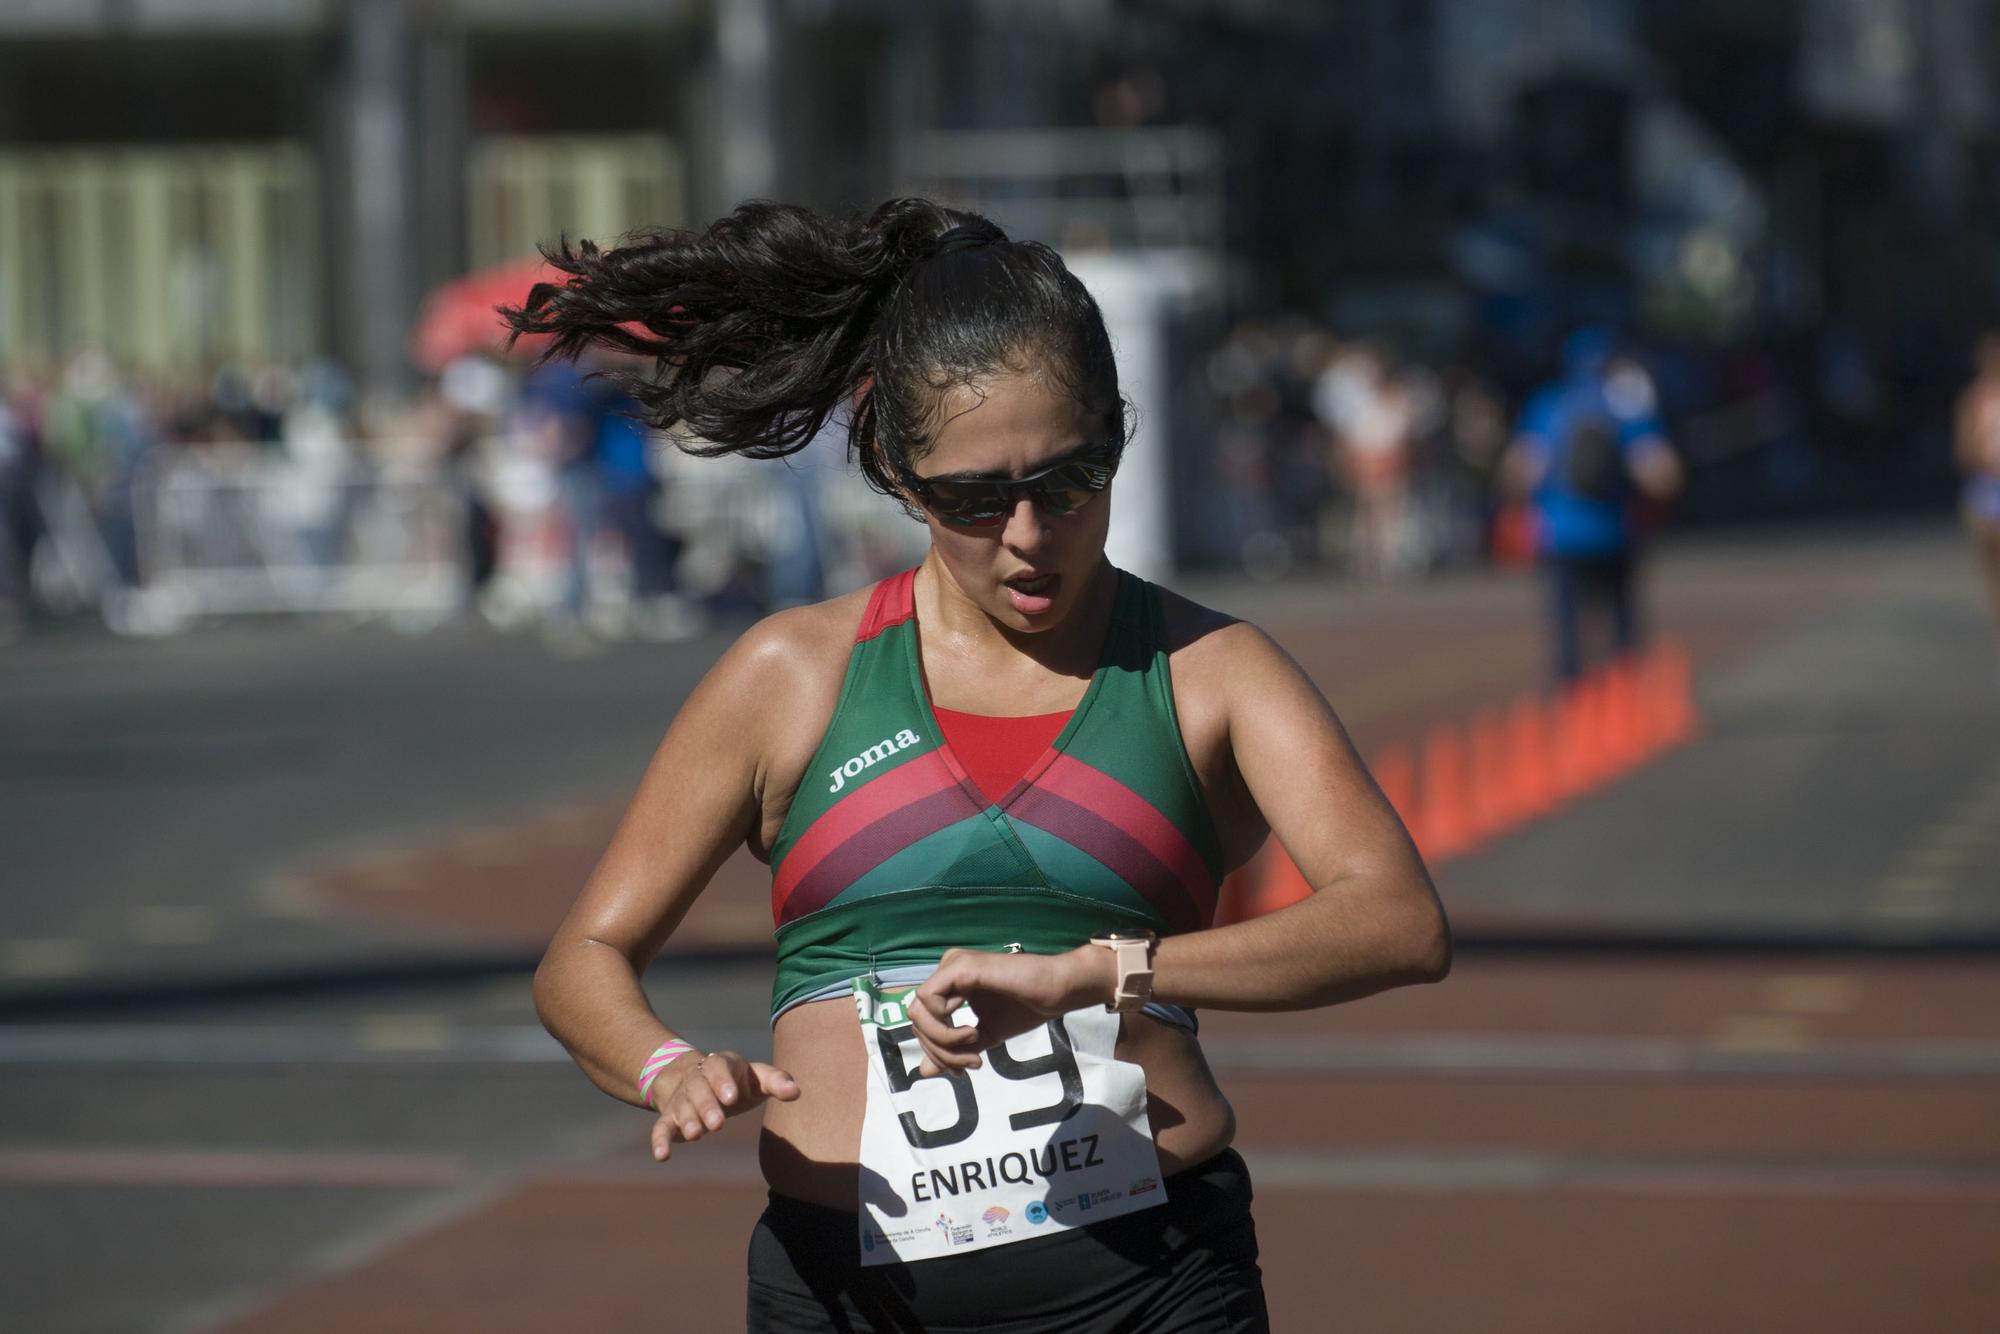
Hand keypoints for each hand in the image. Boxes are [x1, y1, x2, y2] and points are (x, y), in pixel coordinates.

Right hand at [648, 1050, 798, 1161]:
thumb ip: (776, 1082)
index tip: (732, 1098)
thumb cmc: (737, 1081)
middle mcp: (696, 1079)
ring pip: (681, 1108)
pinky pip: (660, 1128)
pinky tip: (662, 1156)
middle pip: (698, 1089)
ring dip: (687, 1121)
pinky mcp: (669, 1118)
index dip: (723, 1081)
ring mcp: (681, 1099)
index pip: (718, 1067)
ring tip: (696, 1134)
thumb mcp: (756, 1077)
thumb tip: (797, 1091)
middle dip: (706, 1106)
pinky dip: (659, 1141)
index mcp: (719, 1064)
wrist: (695, 1078)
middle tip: (717, 1124)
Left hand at [907, 946, 1111, 1077]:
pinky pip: (929, 1000)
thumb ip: (954, 1051)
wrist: (1056, 991)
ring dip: (943, 1041)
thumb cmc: (1026, 1008)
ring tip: (974, 1045)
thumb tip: (923, 1072)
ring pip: (918, 1011)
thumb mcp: (984, 1036)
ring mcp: (952, 965)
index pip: (923, 1020)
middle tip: (971, 1062)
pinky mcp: (961, 967)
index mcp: (951, 983)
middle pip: (916, 1018)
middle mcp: (947, 969)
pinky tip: (972, 1030)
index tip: (967, 1066)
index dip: (938, 1051)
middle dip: (939, 1050)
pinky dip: (944, 1025)